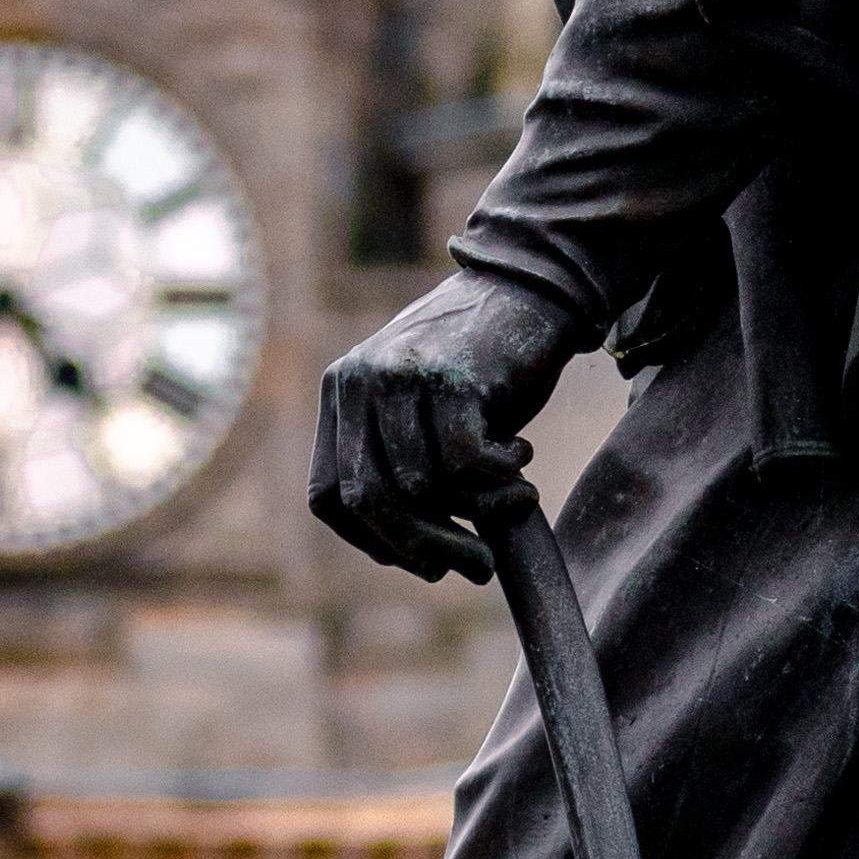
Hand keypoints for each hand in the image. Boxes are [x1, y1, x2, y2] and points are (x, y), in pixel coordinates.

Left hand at [310, 268, 572, 584]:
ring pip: (422, 489)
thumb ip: (407, 468)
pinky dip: (499, 482)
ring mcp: (399, 375)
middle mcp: (358, 381)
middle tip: (476, 568)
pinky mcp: (449, 377)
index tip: (424, 560)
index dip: (372, 541)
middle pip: (369, 500)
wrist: (530, 290)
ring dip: (477, 513)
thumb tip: (420, 558)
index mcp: (340, 392)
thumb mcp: (423, 416)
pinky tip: (522, 458)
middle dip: (424, 547)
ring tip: (516, 498)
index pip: (328, 496)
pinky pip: (465, 465)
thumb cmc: (484, 366)